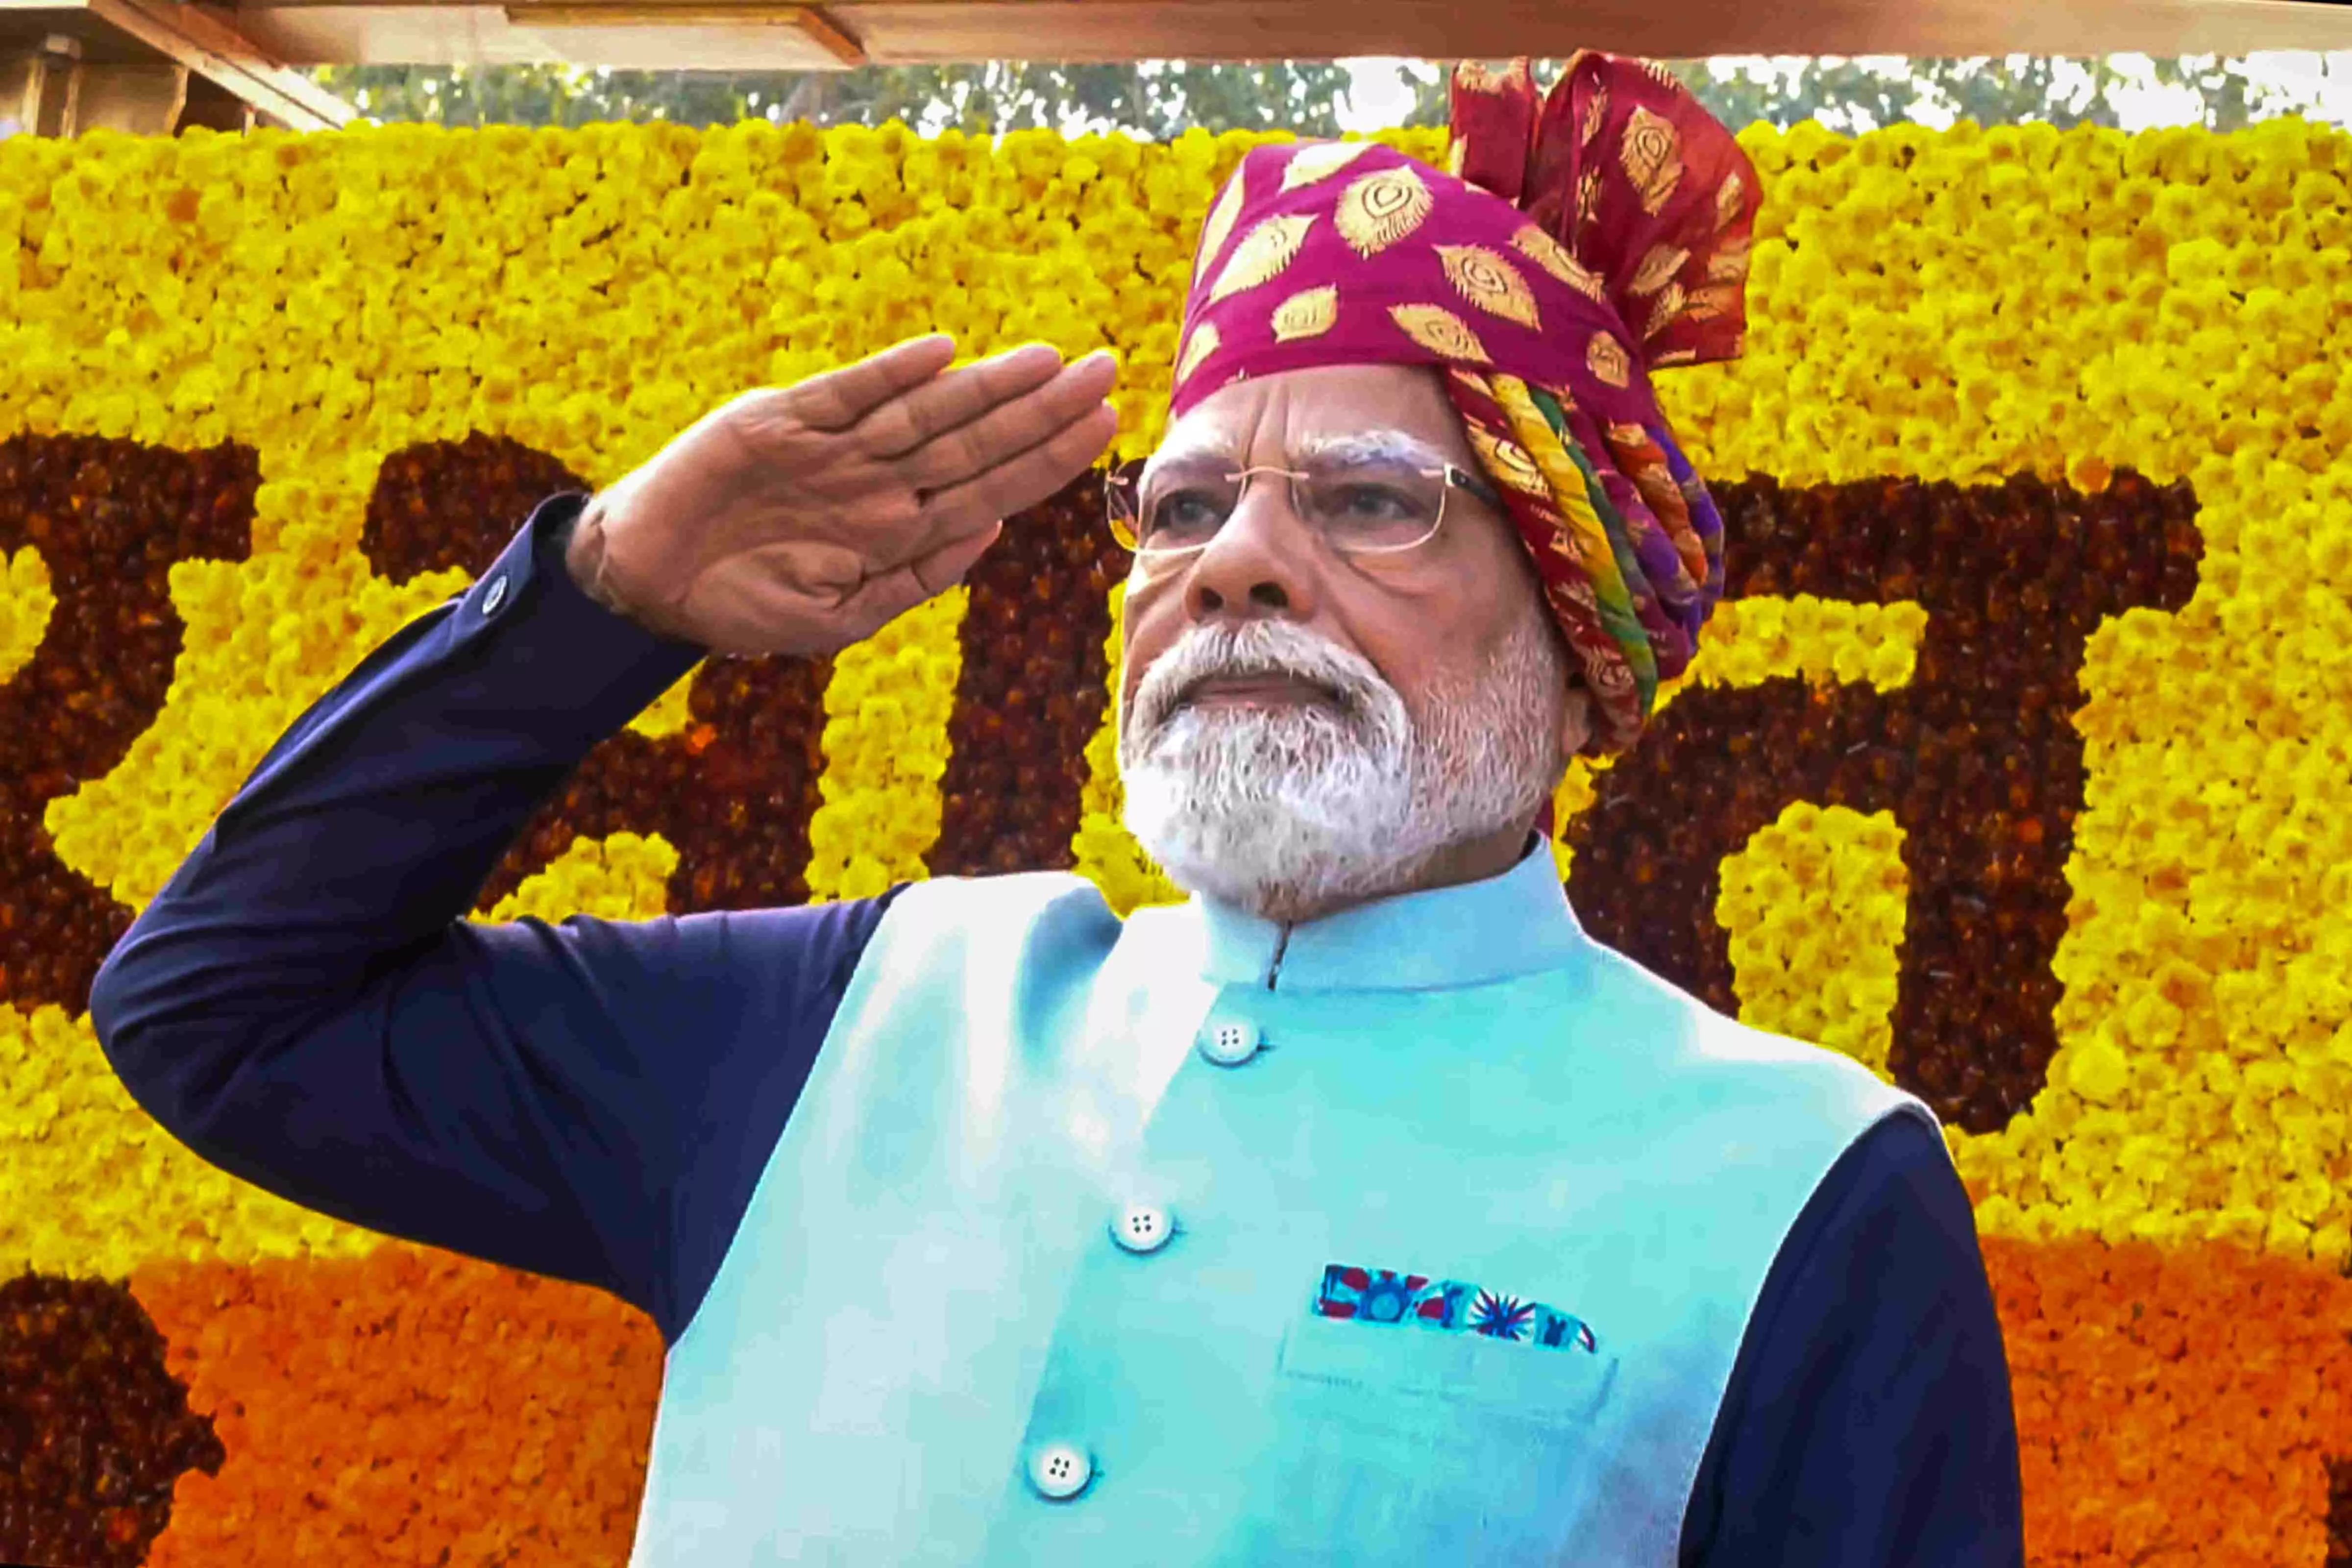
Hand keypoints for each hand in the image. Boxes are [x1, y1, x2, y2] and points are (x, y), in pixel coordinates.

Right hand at [573, 335, 1118, 657]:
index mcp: (897, 529)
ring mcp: (833, 448)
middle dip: (1040, 411)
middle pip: (975, 441)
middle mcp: (877, 481)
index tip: (1104, 428)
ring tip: (1049, 360)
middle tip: (1105, 373)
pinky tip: (942, 356)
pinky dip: (890, 375)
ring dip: (986, 386)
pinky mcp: (780, 420)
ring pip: (926, 411)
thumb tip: (990, 534)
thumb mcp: (840, 618)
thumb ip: (916, 578)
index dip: (1047, 458)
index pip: (991, 487)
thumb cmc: (747, 606)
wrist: (653, 581)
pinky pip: (847, 394)